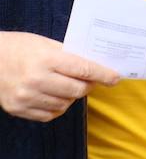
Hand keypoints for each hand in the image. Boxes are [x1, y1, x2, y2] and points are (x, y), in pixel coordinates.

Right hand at [0, 32, 119, 121]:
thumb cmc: (19, 47)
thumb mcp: (45, 43)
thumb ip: (69, 55)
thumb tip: (96, 65)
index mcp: (45, 59)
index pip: (83, 69)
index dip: (103, 74)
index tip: (115, 78)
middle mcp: (35, 80)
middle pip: (77, 90)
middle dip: (89, 85)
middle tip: (91, 80)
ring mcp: (25, 97)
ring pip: (65, 104)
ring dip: (72, 96)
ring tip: (68, 86)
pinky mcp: (17, 109)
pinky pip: (49, 114)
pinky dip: (58, 107)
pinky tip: (55, 96)